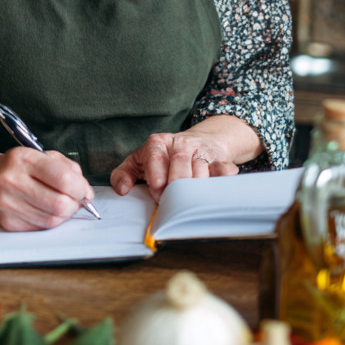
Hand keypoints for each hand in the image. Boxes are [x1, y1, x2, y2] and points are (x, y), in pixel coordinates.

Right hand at [0, 147, 93, 231]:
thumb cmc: (17, 166)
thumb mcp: (40, 155)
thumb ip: (67, 169)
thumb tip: (86, 193)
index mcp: (24, 159)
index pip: (63, 179)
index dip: (81, 188)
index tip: (83, 190)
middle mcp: (12, 180)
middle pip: (60, 203)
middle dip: (75, 205)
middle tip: (76, 200)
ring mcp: (7, 203)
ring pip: (52, 220)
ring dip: (64, 215)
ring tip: (62, 205)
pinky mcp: (7, 222)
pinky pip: (40, 227)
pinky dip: (51, 221)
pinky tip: (48, 211)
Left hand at [110, 115, 261, 201]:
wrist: (196, 142)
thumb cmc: (162, 157)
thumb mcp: (138, 161)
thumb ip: (123, 174)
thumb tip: (121, 189)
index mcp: (157, 143)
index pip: (155, 157)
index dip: (156, 176)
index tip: (157, 192)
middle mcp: (180, 144)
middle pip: (180, 162)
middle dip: (176, 184)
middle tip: (173, 201)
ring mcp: (201, 150)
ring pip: (201, 169)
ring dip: (196, 188)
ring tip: (191, 202)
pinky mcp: (219, 159)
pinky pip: (223, 170)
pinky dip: (222, 180)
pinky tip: (217, 191)